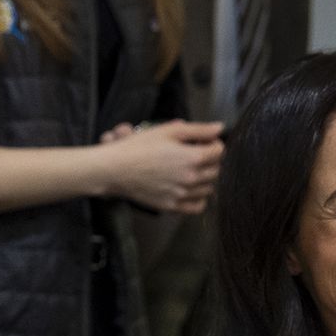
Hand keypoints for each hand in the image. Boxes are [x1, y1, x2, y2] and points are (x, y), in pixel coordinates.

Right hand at [97, 119, 223, 213]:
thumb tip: (219, 128)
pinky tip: (190, 188)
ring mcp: (181, 195)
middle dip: (211, 159)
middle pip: (216, 170)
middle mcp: (190, 178)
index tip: (203, 141)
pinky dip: (199, 198)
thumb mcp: (169, 131)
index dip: (213, 143)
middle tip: (196, 153)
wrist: (116, 170)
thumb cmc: (139, 147)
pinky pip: (198, 206)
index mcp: (192, 158)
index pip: (220, 151)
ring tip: (191, 169)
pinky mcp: (172, 206)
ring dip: (205, 178)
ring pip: (209, 188)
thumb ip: (198, 129)